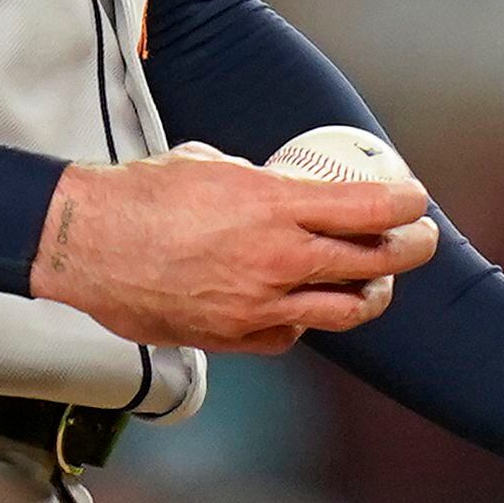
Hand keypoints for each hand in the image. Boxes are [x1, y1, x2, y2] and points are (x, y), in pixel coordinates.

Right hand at [30, 144, 435, 353]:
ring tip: (376, 282)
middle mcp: (276, 261)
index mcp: (274, 207)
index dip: (406, 205)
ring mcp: (258, 306)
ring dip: (370, 295)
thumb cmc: (140, 197)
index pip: (370, 209)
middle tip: (418, 241)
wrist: (85, 245)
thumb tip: (286, 191)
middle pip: (373, 264)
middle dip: (410, 251)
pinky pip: (292, 335)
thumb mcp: (213, 164)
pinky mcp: (234, 337)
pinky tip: (303, 304)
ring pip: (345, 312)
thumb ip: (262, 184)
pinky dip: (306, 320)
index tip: (416, 200)